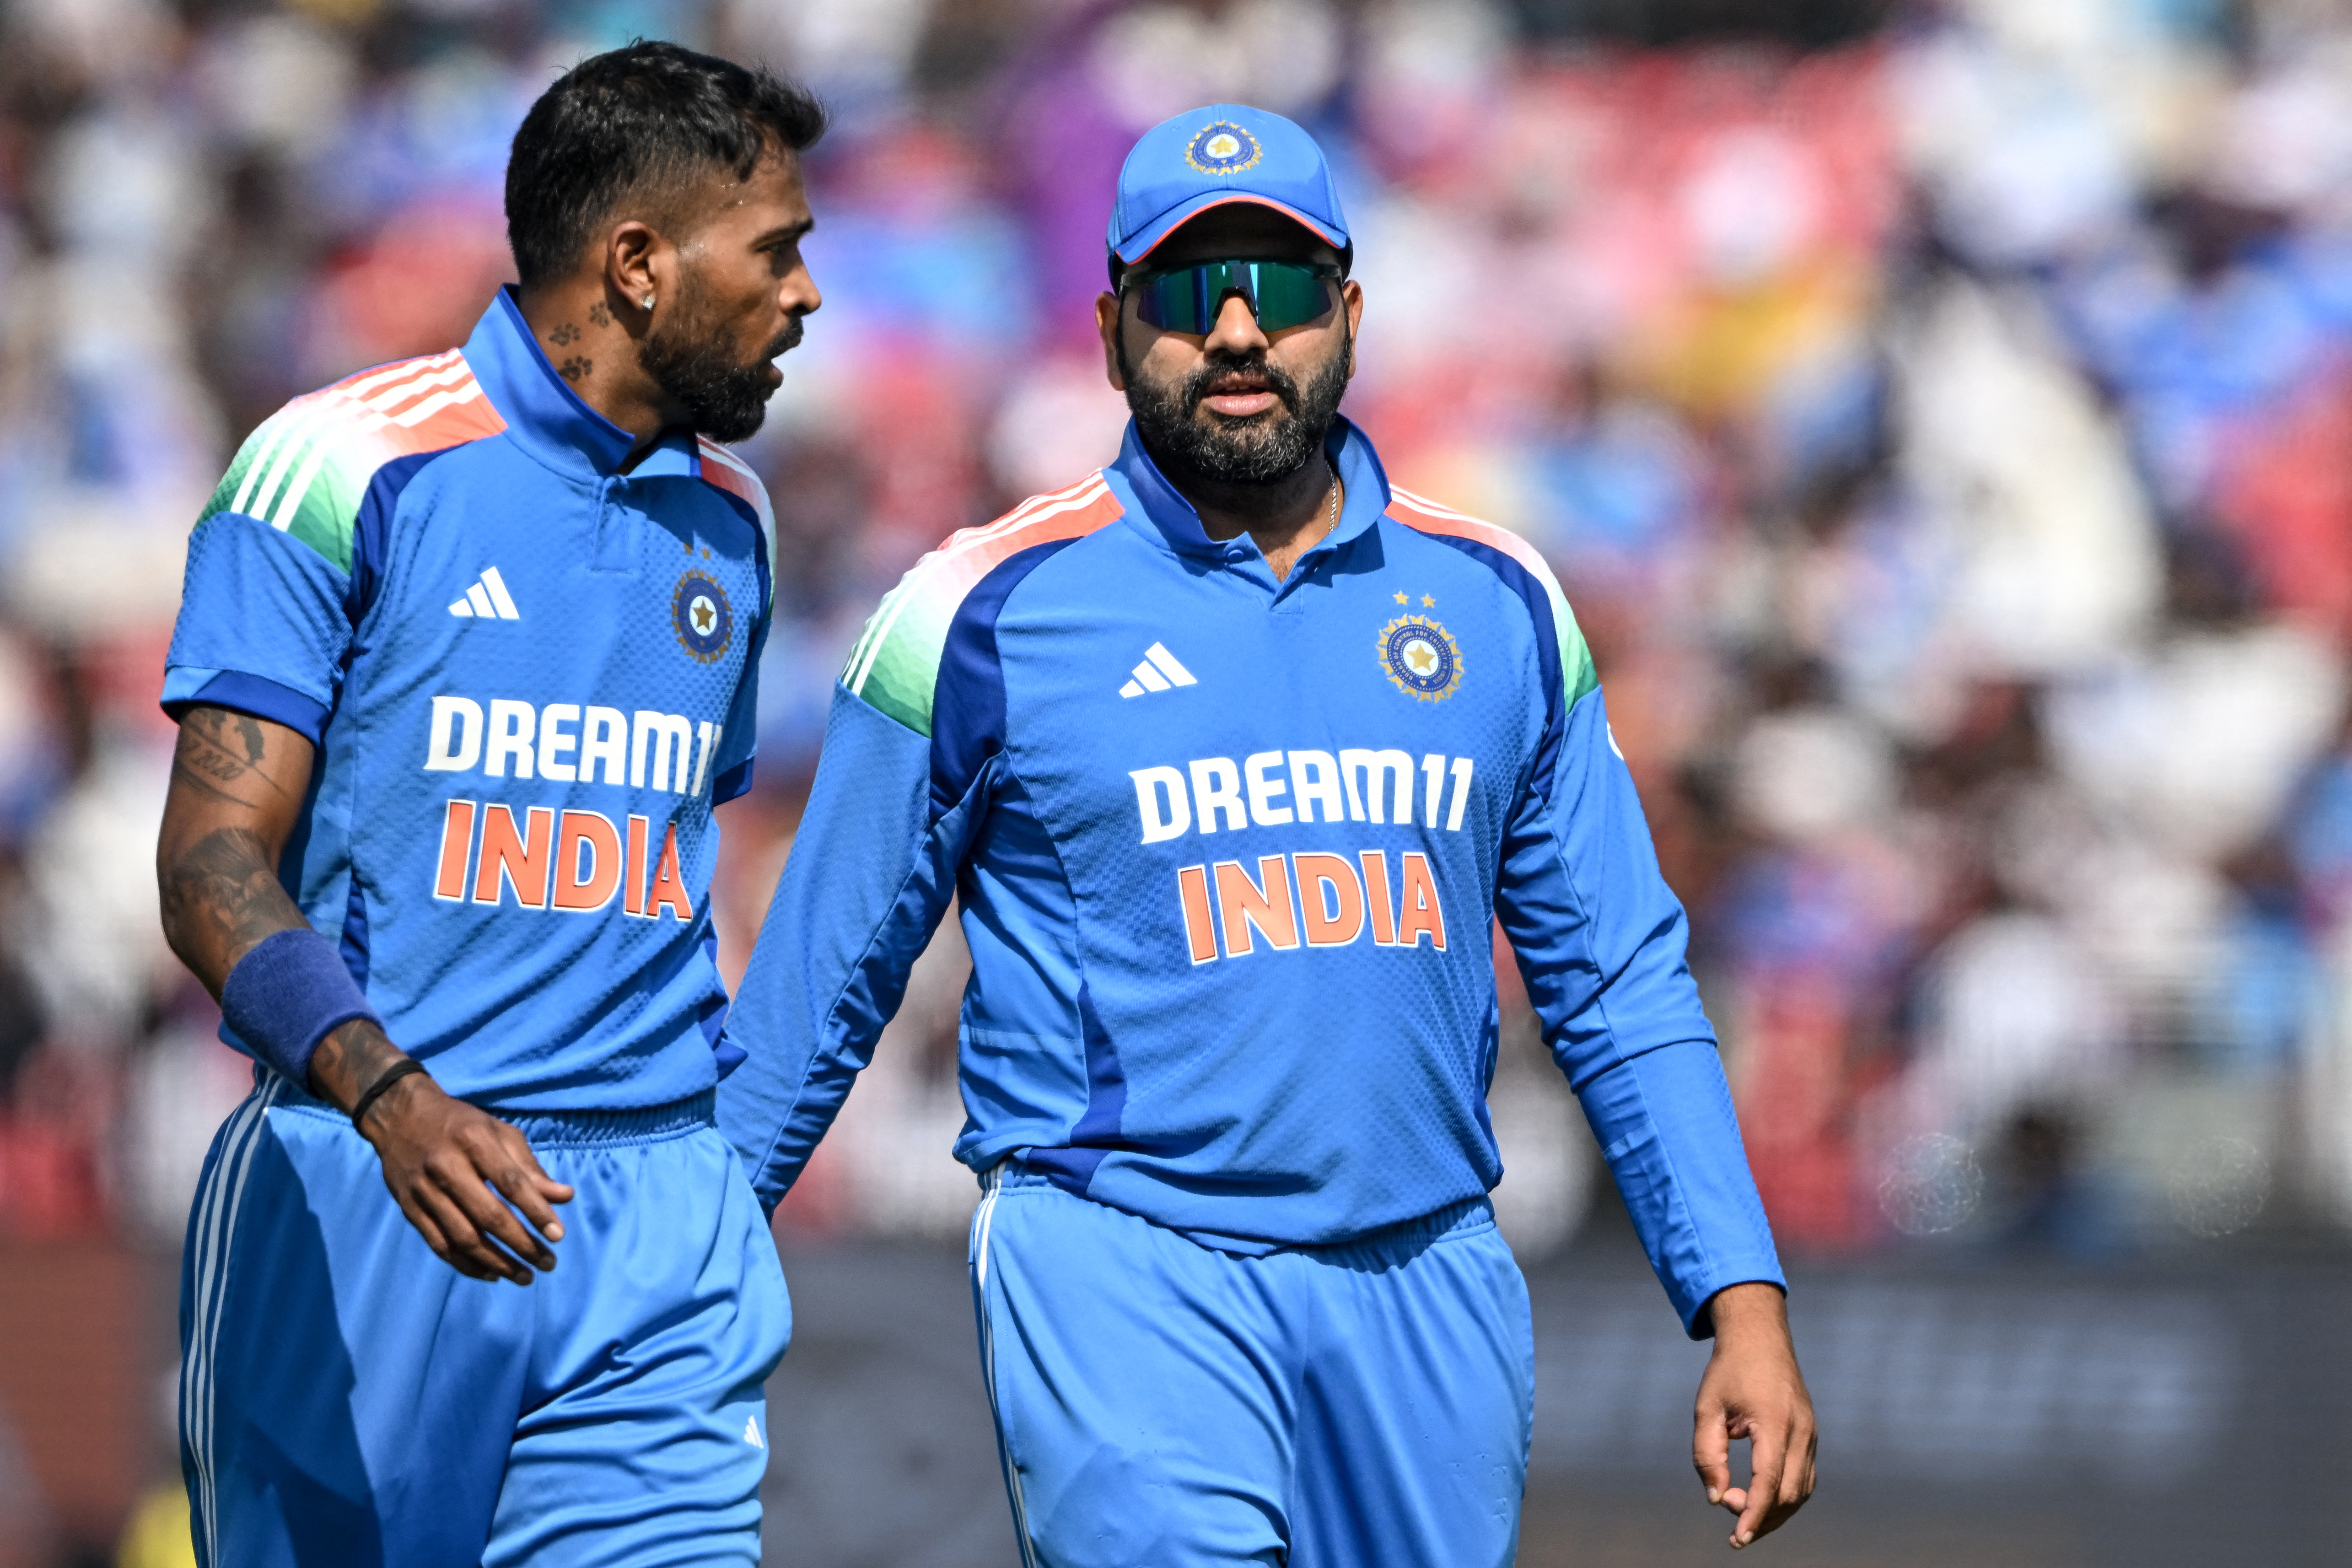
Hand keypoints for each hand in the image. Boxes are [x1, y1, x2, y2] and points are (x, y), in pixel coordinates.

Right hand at [358, 1070, 575, 1283]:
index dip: (536, 1211)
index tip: (559, 1236)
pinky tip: (492, 1274)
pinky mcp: (409, 1209)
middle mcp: (446, 1167)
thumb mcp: (499, 1132)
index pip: (510, 1182)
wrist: (400, 1117)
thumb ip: (530, 1167)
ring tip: (525, 1276)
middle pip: (487, 1215)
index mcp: (474, 1141)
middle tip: (548, 1263)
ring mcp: (424, 1191)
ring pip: (463, 1238)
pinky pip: (440, 1245)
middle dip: (521, 1244)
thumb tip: (565, 1197)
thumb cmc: (461, 1124)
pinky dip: (466, 1264)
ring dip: (497, 1263)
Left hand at [1692, 1282, 1815, 1548]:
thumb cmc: (1728, 1370)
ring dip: (1775, 1511)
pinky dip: (1786, 1496)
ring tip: (1741, 1512)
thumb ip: (1707, 1454)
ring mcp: (1811, 1434)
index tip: (1737, 1539)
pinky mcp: (1811, 1436)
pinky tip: (1761, 1499)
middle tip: (1726, 1508)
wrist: (1759, 1337)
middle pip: (1789, 1495)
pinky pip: (1805, 1478)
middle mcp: (1801, 1431)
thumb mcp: (1706, 1408)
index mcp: (1774, 1422)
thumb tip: (1715, 1498)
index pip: (1768, 1482)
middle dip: (1760, 1516)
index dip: (1753, 1515)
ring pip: (1802, 1492)